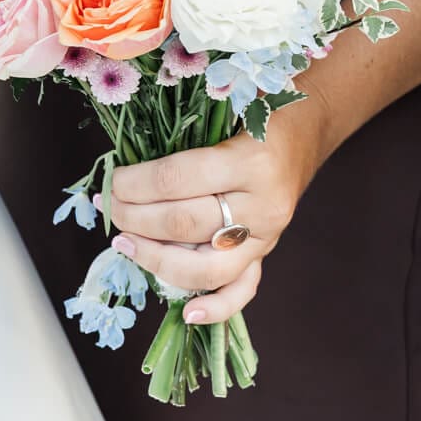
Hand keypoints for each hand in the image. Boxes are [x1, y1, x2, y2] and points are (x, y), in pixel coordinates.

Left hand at [104, 105, 326, 324]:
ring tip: (124, 242)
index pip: (175, 181)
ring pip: (203, 268)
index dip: (132, 184)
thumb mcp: (225, 105)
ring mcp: (267, 236)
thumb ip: (182, 133)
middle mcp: (263, 205)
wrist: (310, 126)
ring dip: (153, 259)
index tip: (112, 180)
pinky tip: (186, 314)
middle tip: (110, 205)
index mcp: (251, 162)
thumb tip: (123, 168)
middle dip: (133, 217)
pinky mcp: (266, 253)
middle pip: (182, 225)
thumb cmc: (262, 110)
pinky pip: (242, 291)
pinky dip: (214, 308)